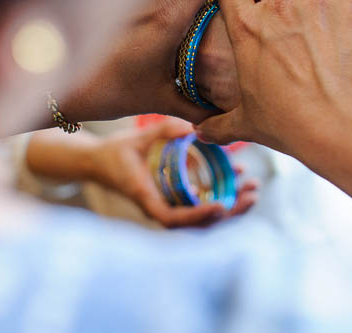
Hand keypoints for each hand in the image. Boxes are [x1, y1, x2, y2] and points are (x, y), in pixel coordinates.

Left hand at [62, 0, 264, 124]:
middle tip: (220, 32)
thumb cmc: (105, 93)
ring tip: (170, 50)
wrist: (50, 84)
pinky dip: (164, 13)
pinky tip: (150, 42)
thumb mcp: (155, 100)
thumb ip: (196, 104)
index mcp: (167, 14)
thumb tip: (227, 117)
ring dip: (185, 11)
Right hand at [93, 119, 258, 227]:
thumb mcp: (136, 138)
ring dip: (232, 202)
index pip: (174, 219)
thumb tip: (191, 127)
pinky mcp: (176, 198)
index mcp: (146, 198)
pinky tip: (240, 174)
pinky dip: (222, 190)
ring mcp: (169, 205)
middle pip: (198, 223)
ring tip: (254, 187)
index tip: (221, 207)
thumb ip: (163, 131)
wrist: (98, 163)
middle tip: (252, 194)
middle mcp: (161, 208)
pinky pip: (203, 201)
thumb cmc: (114, 152)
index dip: (199, 216)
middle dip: (229, 210)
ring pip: (205, 214)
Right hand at [195, 0, 351, 158]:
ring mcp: (317, 5)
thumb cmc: (288, 125)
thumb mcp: (246, 124)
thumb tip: (200, 133)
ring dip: (314, 13)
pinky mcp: (350, 11)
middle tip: (289, 30)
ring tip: (322, 48)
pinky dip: (346, 25)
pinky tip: (347, 53)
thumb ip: (219, 124)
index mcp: (246, 27)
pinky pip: (346, 8)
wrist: (341, 126)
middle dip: (280, 0)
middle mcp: (278, 7)